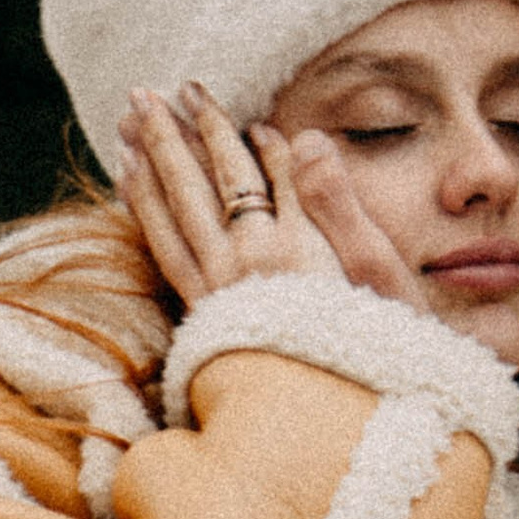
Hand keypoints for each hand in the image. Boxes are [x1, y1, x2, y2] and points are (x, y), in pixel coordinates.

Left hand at [115, 83, 428, 317]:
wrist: (361, 426)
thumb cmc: (390, 348)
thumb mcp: (380, 270)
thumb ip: (336, 202)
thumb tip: (300, 136)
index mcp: (293, 251)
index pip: (254, 174)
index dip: (229, 132)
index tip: (203, 96)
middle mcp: (249, 268)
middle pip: (203, 187)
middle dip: (176, 135)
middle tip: (149, 92)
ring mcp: (223, 294)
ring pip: (175, 216)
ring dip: (151, 165)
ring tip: (128, 123)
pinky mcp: (210, 319)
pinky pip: (167, 253)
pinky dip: (147, 212)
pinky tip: (132, 184)